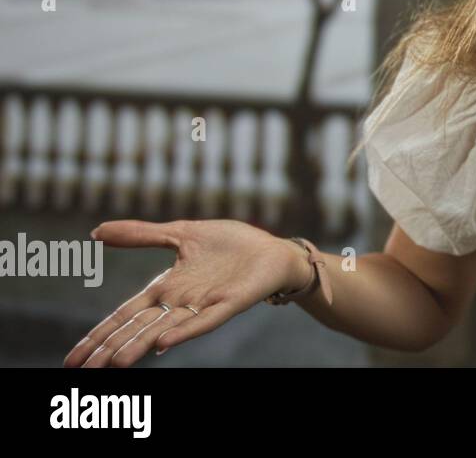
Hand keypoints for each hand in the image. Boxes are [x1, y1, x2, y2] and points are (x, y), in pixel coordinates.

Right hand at [63, 219, 311, 367]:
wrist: (273, 249)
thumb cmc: (231, 245)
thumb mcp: (180, 233)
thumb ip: (140, 235)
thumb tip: (95, 232)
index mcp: (166, 288)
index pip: (124, 316)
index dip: (98, 335)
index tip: (74, 359)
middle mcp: (180, 302)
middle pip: (137, 329)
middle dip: (109, 349)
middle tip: (81, 371)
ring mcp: (205, 304)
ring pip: (165, 330)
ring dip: (140, 346)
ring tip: (115, 364)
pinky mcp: (230, 303)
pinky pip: (205, 321)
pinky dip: (185, 332)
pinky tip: (165, 344)